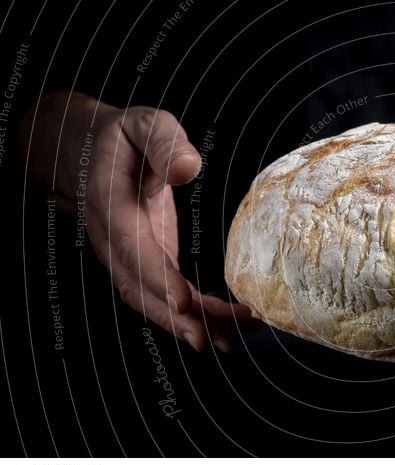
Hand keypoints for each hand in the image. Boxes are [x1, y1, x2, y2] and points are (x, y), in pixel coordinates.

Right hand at [85, 105, 258, 351]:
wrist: (94, 151)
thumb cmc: (128, 137)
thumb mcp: (146, 124)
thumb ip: (164, 142)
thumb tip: (188, 168)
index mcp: (110, 203)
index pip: (131, 246)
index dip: (156, 276)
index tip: (184, 301)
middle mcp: (113, 239)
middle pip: (138, 286)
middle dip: (173, 316)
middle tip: (207, 338)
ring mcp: (128, 256)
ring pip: (153, 300)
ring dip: (190, 323)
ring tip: (230, 340)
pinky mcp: (148, 261)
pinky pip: (167, 294)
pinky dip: (196, 313)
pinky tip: (227, 328)